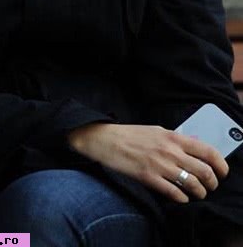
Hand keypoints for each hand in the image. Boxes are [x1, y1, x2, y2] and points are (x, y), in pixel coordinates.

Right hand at [67, 123, 228, 203]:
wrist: (107, 140)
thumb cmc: (131, 135)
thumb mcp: (157, 130)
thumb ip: (176, 139)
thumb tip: (195, 146)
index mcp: (173, 137)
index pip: (208, 151)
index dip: (220, 164)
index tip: (222, 172)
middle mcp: (170, 151)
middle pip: (204, 171)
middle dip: (212, 183)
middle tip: (210, 186)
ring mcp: (160, 165)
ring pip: (192, 185)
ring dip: (199, 193)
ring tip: (197, 194)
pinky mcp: (149, 178)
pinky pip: (174, 194)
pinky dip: (182, 199)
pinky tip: (180, 198)